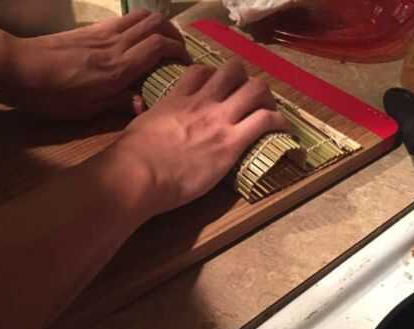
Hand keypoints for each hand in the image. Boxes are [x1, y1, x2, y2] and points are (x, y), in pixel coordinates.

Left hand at [1, 10, 189, 118]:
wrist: (17, 67)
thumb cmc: (50, 95)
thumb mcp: (84, 110)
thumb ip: (116, 104)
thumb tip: (143, 105)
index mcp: (116, 69)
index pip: (158, 46)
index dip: (178, 50)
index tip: (186, 63)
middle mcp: (115, 45)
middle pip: (155, 23)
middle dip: (174, 33)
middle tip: (178, 51)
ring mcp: (103, 33)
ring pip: (141, 16)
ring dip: (158, 24)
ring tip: (163, 42)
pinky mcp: (92, 29)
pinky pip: (124, 19)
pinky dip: (139, 24)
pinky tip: (137, 39)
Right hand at [104, 59, 288, 216]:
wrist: (139, 173)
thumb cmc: (131, 155)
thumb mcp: (138, 125)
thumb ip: (148, 116)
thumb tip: (141, 111)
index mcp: (178, 98)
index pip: (202, 71)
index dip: (214, 76)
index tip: (218, 89)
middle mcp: (202, 103)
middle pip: (234, 71)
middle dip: (245, 80)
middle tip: (248, 99)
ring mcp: (219, 121)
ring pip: (256, 90)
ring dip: (266, 98)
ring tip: (268, 112)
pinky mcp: (231, 144)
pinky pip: (266, 121)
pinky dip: (279, 122)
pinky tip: (281, 130)